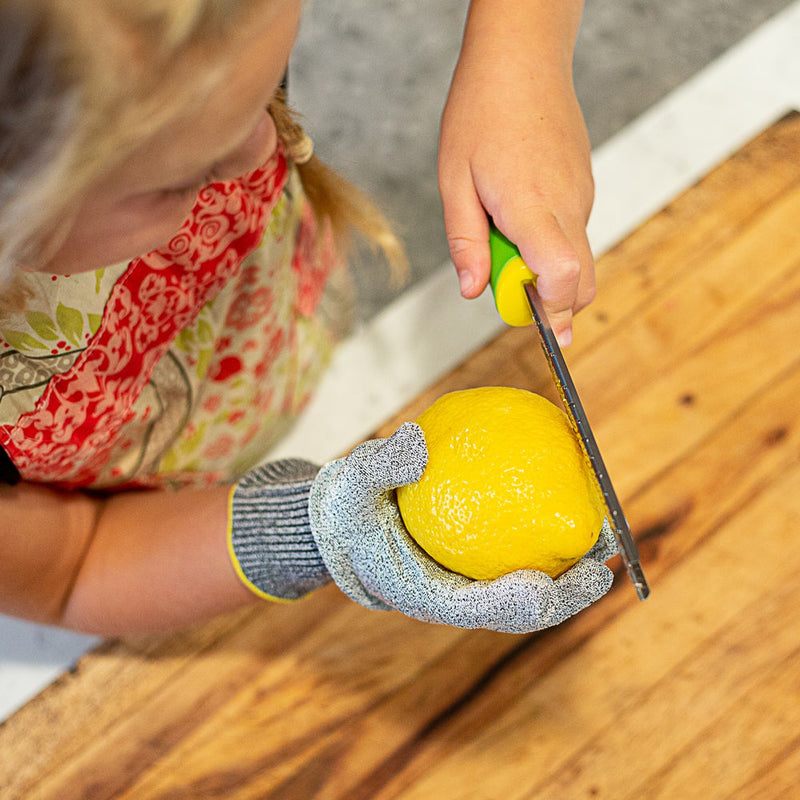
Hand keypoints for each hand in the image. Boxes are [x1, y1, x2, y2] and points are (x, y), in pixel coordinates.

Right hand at [308, 423, 614, 632]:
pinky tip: (572, 500)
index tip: (547, 585)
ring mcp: (473, 584)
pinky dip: (550, 536)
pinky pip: (523, 554)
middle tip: (605, 563)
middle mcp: (457, 597)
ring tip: (610, 537)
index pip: (475, 610)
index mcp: (424, 594)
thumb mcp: (347, 485)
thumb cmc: (346, 511)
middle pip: (519, 608)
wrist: (345, 525)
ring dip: (572, 569)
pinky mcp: (481, 564)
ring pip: (532, 585)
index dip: (515, 605)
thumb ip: (378, 465)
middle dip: (567, 595)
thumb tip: (418, 442)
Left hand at [438, 0, 594, 346]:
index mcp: (530, 207)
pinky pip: (573, 232)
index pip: (561, 279)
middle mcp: (568, 206)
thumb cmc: (482, 112)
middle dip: (551, 304)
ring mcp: (582, 196)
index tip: (527, 322)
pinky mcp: (585, 187)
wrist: (522, 59)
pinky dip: (549, 243)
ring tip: (502, 229)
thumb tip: (474, 291)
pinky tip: (518, 211)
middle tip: (505, 283)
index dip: (549, 312)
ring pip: (577, 259)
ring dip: (544, 269)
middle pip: (581, 283)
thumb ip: (466, 243)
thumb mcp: (454, 182)